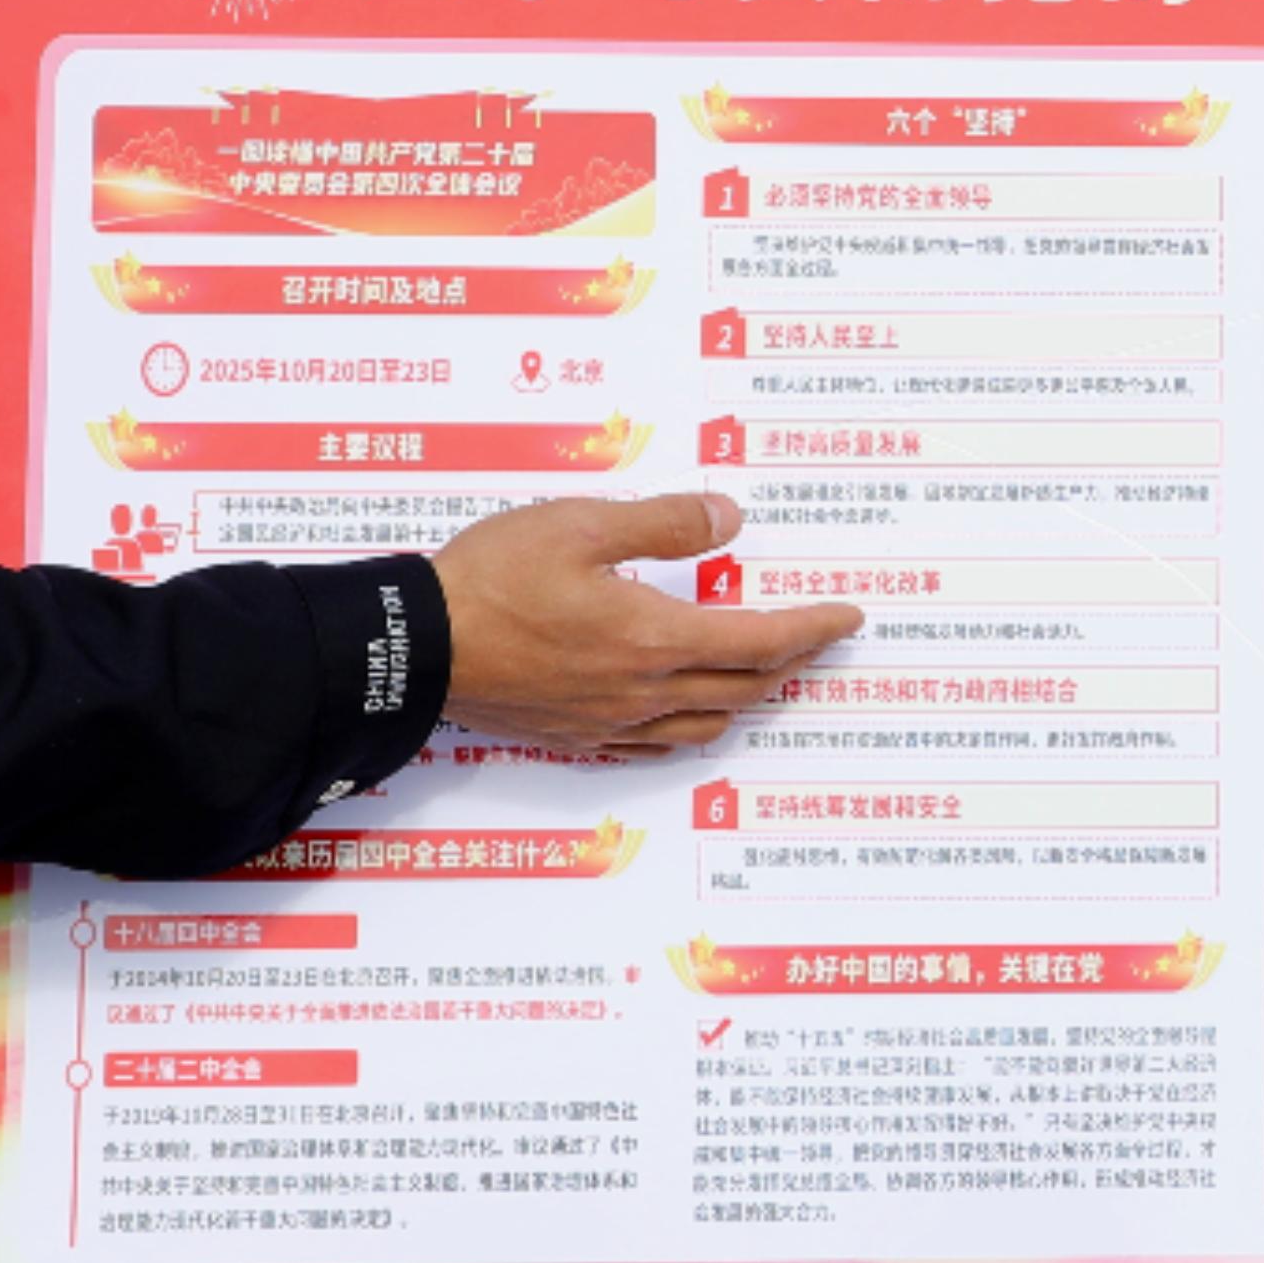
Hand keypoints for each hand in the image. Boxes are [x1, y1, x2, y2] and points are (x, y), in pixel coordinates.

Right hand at [430, 490, 862, 751]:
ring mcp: (609, 722)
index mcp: (653, 638)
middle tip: (820, 637)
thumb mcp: (582, 524)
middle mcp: (641, 691)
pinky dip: (692, 724)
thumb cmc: (491, 579)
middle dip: (794, 662)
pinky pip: (655, 744)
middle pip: (745, 687)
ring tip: (764, 669)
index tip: (850, 616)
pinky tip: (688, 707)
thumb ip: (666, 523)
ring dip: (748, 696)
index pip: (762, 641)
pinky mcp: (576, 735)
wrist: (413, 646)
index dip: (813, 628)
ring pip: (707, 723)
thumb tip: (731, 518)